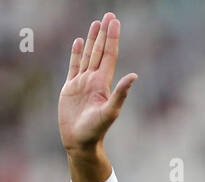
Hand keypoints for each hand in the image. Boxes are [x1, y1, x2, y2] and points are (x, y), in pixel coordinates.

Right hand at [59, 12, 137, 154]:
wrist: (80, 142)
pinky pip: (73, 66)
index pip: (109, 55)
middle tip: (108, 15)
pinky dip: (76, 54)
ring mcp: (81, 83)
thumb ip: (121, 94)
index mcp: (103, 83)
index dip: (112, 38)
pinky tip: (78, 42)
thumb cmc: (96, 130)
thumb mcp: (110, 112)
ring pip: (88, 55)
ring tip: (95, 23)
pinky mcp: (70, 88)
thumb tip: (134, 76)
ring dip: (92, 39)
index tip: (114, 21)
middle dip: (104, 33)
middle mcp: (93, 79)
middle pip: (99, 51)